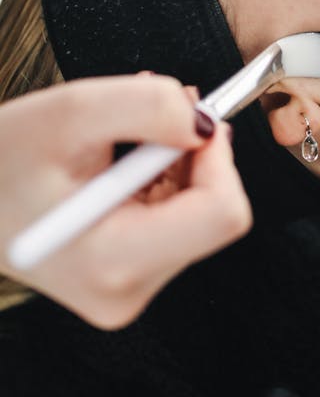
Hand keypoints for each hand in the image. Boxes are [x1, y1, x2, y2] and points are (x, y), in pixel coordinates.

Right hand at [0, 75, 251, 327]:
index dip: (218, 154)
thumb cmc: (1, 158)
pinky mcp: (127, 277)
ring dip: (176, 161)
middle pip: (214, 212)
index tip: (192, 117)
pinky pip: (177, 219)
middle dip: (194, 152)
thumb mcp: (70, 111)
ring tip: (125, 136)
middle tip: (157, 111)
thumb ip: (147, 106)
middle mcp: (127, 290)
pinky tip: (123, 159)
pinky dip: (162, 177)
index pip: (221, 215)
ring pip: (200, 212)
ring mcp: (128, 289)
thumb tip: (203, 122)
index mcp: (112, 262)